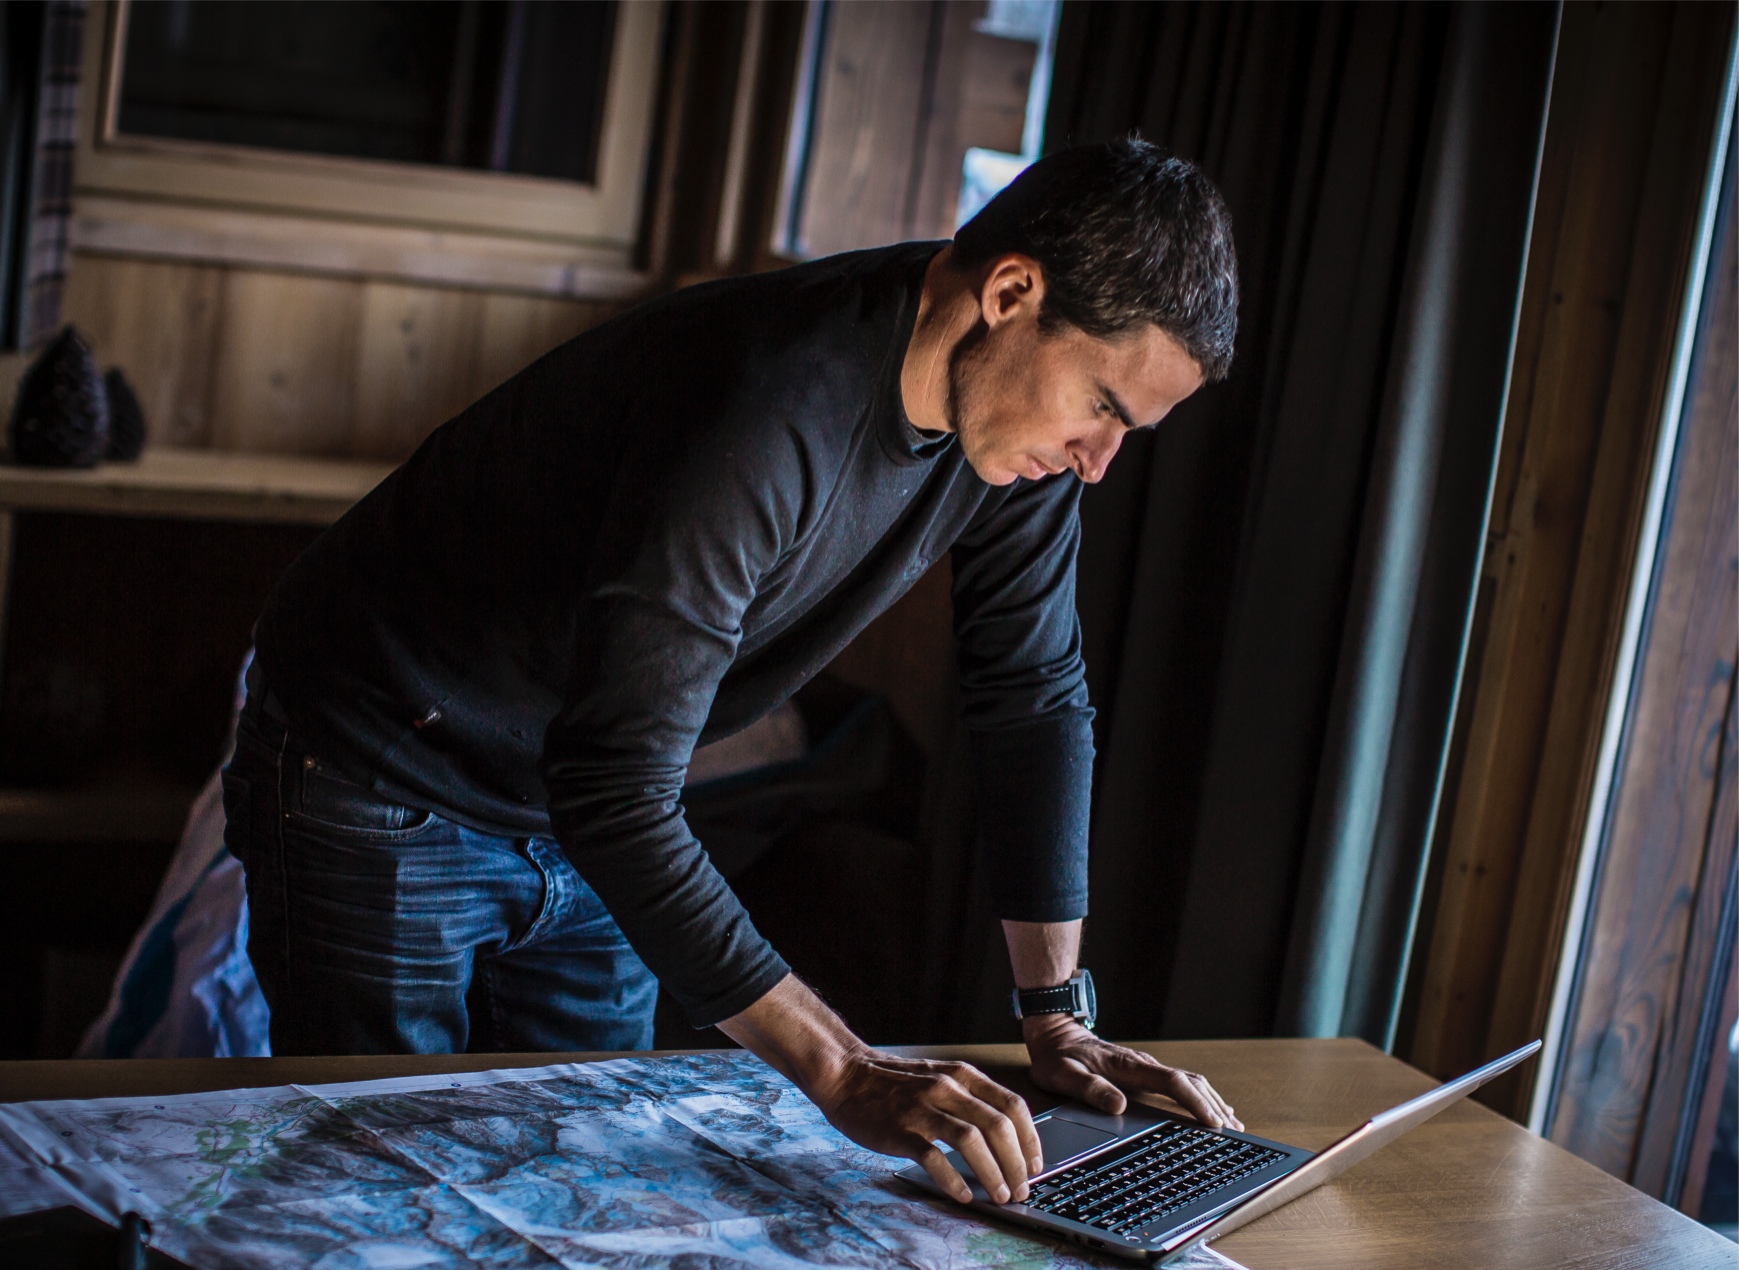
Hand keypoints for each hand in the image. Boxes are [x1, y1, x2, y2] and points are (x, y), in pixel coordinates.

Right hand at [809, 1050, 1043, 1205]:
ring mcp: (923, 1108)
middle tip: (1022, 1189)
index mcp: (962, 1076)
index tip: (1035, 1164)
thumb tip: (1004, 1137)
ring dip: (993, 1173)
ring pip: (972, 1141)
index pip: (1012, 1105)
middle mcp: (947, 1088)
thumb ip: (969, 1099)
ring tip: (1000, 1196)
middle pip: (998, 1126)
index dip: (1030, 1138)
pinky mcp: (901, 1130)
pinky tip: (963, 1196)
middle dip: (1017, 1163)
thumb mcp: (940, 1077)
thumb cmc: (894, 1082)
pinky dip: (953, 1181)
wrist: (846, 1074)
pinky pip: (934, 1159)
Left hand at [1023, 1015, 1243, 1131]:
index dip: (1195, 1102)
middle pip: (1189, 1081)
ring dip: (1211, 1100)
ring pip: (1189, 1080)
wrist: (1055, 1032)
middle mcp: (1143, 1064)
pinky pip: (1180, 1081)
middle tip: (1233, 1132)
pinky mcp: (1144, 1070)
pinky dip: (1200, 1095)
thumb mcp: (1064, 1075)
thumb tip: (1119, 1104)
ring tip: (1231, 1124)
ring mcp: (1145, 1066)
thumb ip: (1090, 1089)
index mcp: (1128, 1066)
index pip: (1172, 1082)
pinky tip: (1209, 1107)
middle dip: (1213, 1106)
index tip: (1214, 1123)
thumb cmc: (1057, 1058)